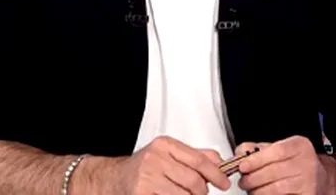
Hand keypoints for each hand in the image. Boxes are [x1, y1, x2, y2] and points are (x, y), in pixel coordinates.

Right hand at [90, 135, 228, 194]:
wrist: (111, 179)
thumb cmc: (142, 168)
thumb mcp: (168, 154)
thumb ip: (194, 155)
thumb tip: (219, 162)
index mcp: (165, 146)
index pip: (199, 160)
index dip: (215, 174)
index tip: (224, 182)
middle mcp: (155, 159)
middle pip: (193, 180)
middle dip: (202, 191)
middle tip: (202, 193)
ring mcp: (146, 177)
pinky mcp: (140, 193)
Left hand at [234, 136, 334, 194]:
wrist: (318, 179)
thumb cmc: (294, 163)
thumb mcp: (279, 150)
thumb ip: (258, 150)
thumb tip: (242, 151)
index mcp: (300, 146)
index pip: (277, 151)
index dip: (257, 159)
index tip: (243, 166)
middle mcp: (308, 162)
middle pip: (274, 171)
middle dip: (253, 178)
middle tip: (243, 181)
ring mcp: (309, 181)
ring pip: (276, 188)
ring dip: (258, 191)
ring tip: (251, 190)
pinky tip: (263, 194)